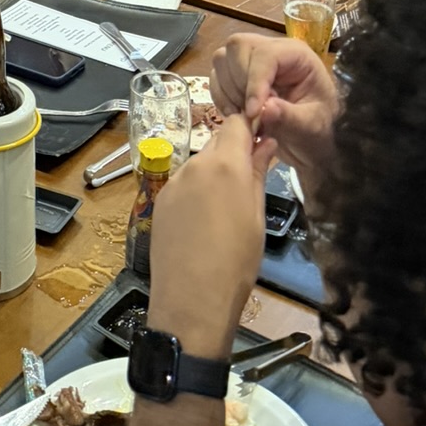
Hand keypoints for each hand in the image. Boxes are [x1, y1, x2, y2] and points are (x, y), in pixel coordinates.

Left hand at [145, 116, 277, 357]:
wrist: (192, 301)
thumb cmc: (237, 263)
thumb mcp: (256, 218)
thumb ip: (258, 174)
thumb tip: (266, 144)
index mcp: (225, 165)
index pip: (237, 123)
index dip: (249, 129)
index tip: (260, 144)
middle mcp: (195, 164)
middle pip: (217, 141)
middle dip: (232, 153)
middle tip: (247, 183)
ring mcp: (173, 182)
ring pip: (199, 164)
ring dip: (213, 175)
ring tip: (224, 211)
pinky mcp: (160, 200)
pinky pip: (183, 184)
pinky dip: (195, 192)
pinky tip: (202, 223)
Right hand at [207, 32, 339, 197]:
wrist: (313, 145)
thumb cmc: (320, 130)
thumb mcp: (312, 127)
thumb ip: (290, 117)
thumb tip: (264, 109)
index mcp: (295, 55)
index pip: (266, 54)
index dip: (255, 81)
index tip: (253, 112)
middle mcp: (271, 51)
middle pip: (238, 46)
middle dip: (239, 82)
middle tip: (250, 113)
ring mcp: (252, 61)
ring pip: (223, 59)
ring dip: (228, 90)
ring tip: (246, 116)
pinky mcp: (238, 75)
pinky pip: (216, 77)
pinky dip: (220, 97)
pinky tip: (237, 116)